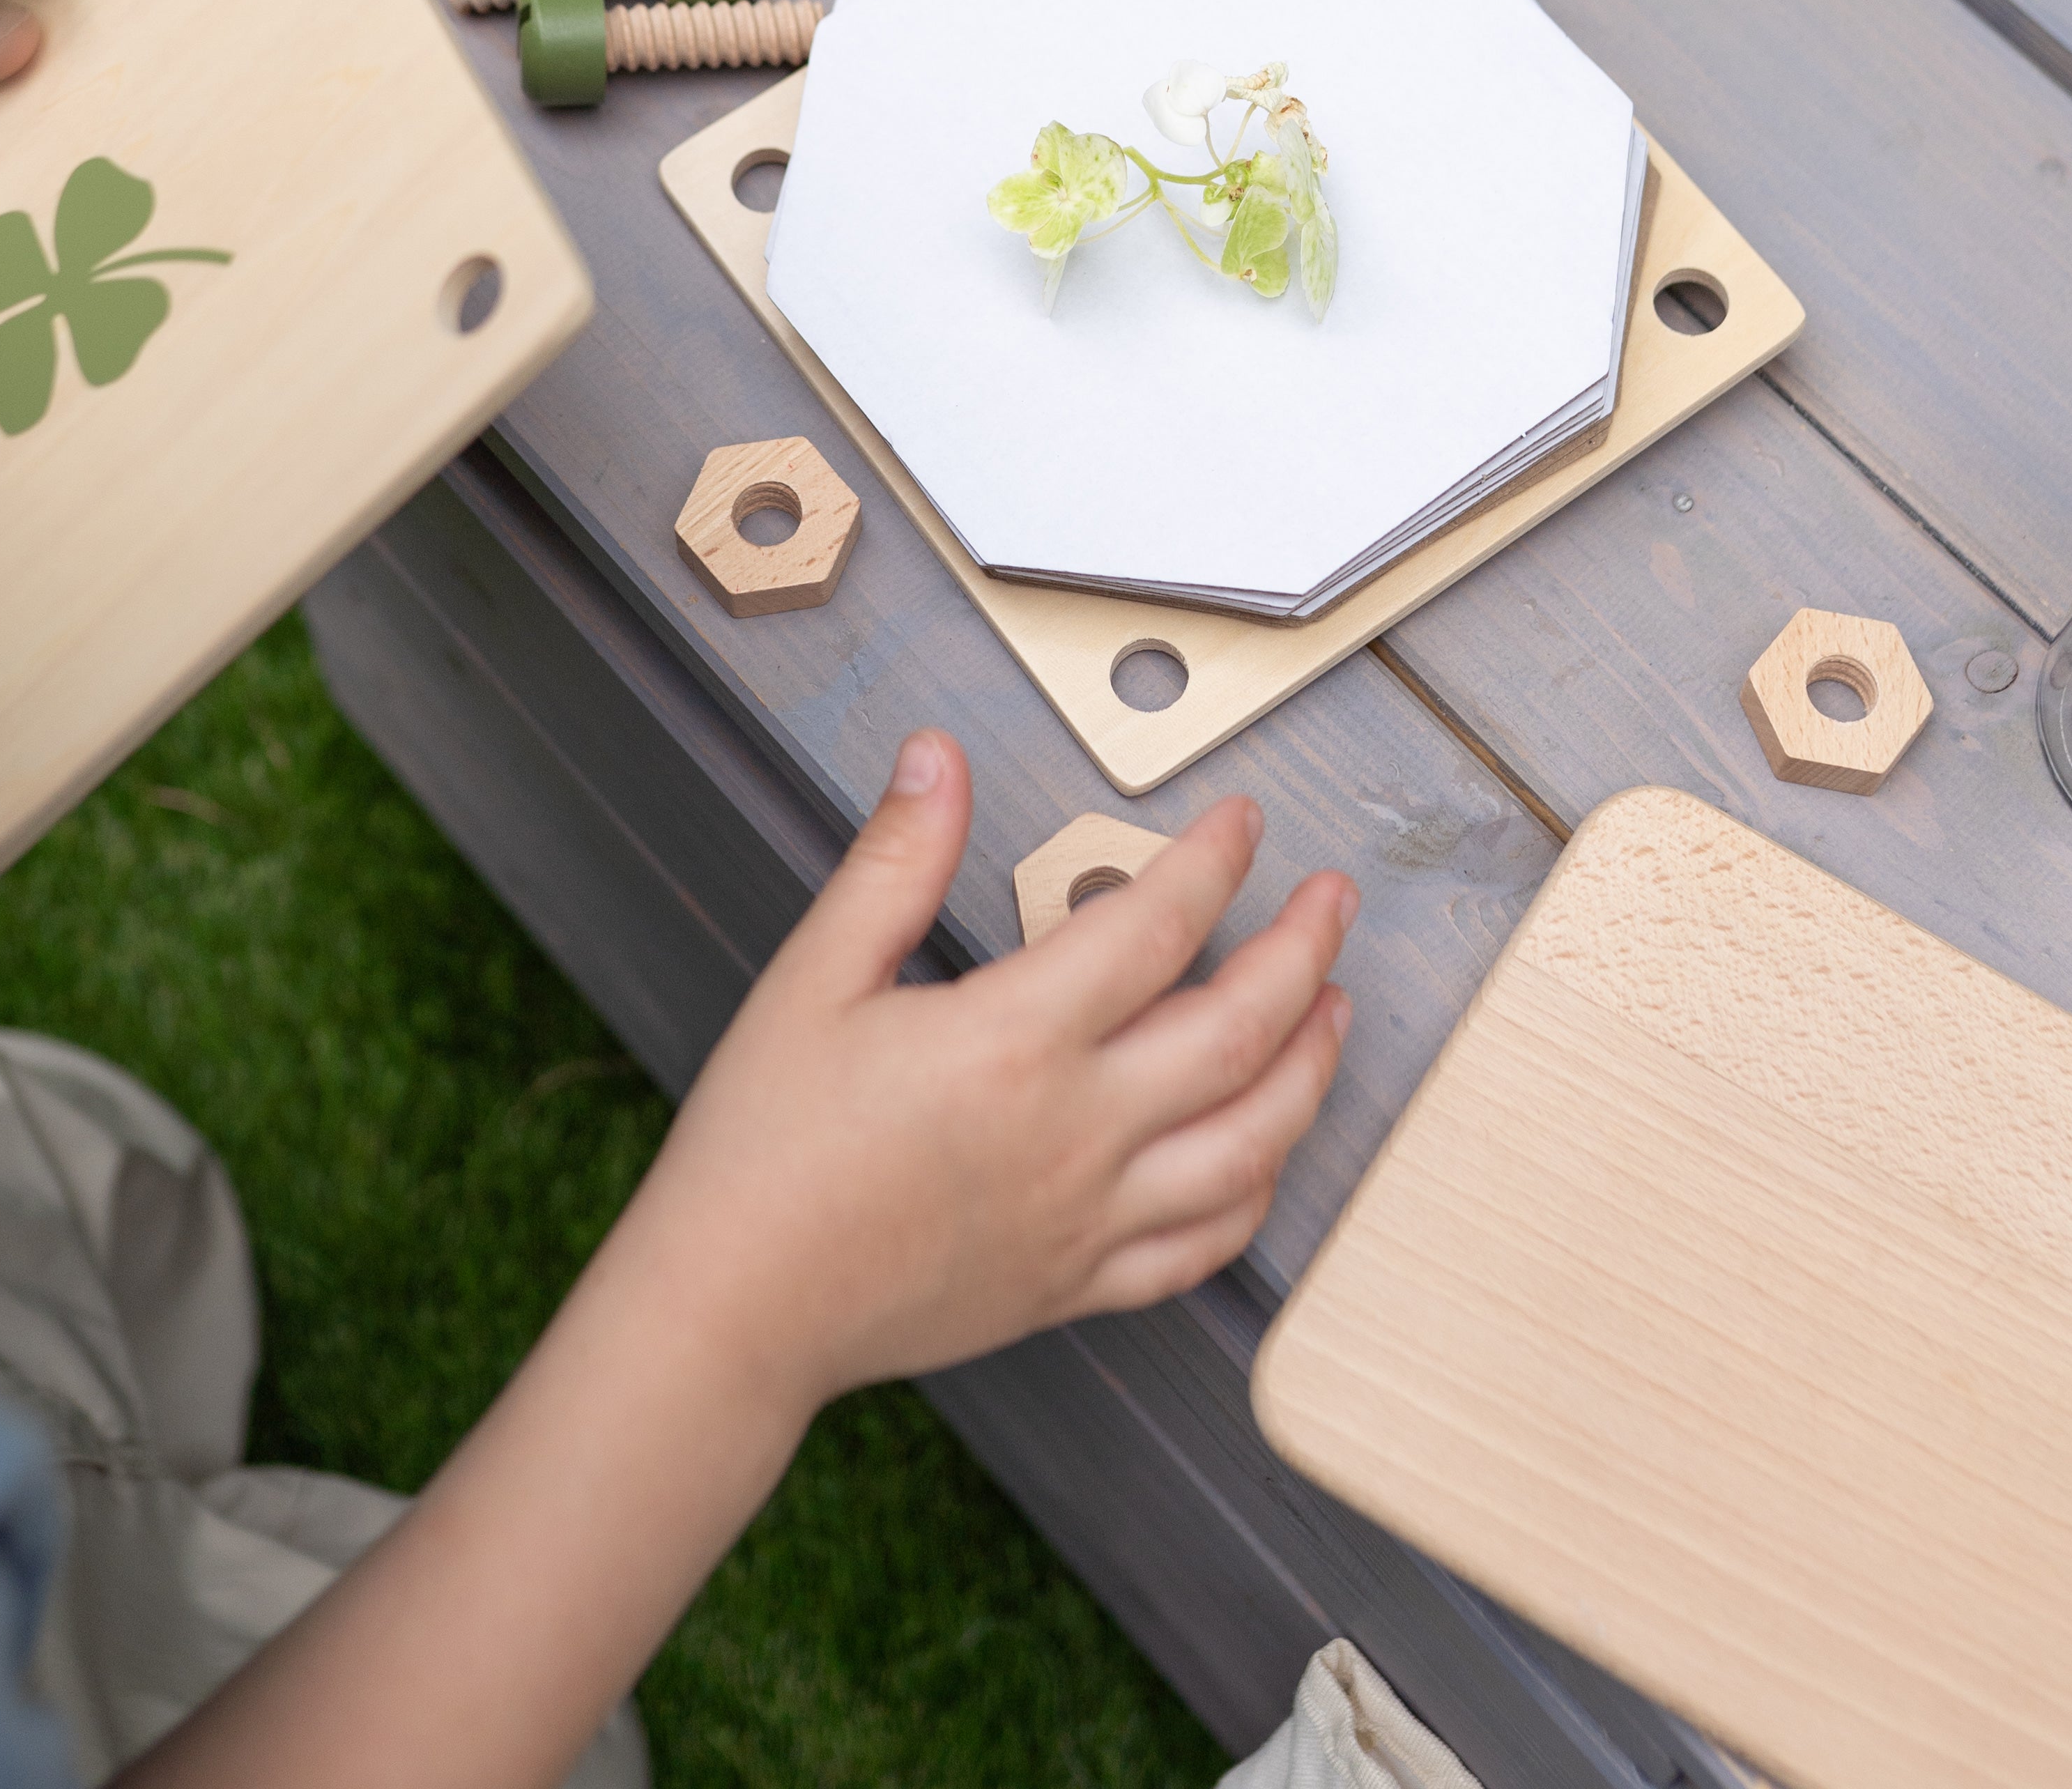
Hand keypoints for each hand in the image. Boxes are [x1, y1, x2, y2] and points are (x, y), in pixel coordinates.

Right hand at [610, 729, 1355, 1418]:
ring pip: (1252, 1144)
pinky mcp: (1079, 1284)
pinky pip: (1204, 1246)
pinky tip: (1267, 1154)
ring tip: (1336, 1011)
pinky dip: (1257, 1192)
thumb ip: (896, 863)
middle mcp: (1074, 1132)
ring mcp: (1088, 1217)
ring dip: (1312, 1069)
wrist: (735, 1308)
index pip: (1155, 927)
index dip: (1213, 862)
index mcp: (1014, 1043)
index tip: (1241, 825)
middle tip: (1333, 901)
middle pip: (1240, 1031)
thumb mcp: (815, 979)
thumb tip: (937, 762)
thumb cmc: (765, 1151)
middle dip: (1305, 951)